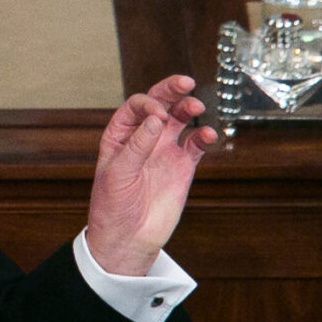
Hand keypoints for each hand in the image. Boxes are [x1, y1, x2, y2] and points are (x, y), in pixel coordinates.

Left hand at [83, 75, 215, 275]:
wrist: (127, 239)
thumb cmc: (113, 207)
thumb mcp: (118, 173)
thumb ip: (138, 145)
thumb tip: (157, 118)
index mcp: (121, 135)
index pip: (136, 107)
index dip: (148, 104)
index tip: (159, 115)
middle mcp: (144, 138)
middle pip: (160, 104)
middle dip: (171, 90)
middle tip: (186, 82)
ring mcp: (164, 150)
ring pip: (180, 119)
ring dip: (189, 108)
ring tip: (196, 107)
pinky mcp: (182, 166)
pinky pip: (195, 144)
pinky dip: (204, 136)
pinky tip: (209, 135)